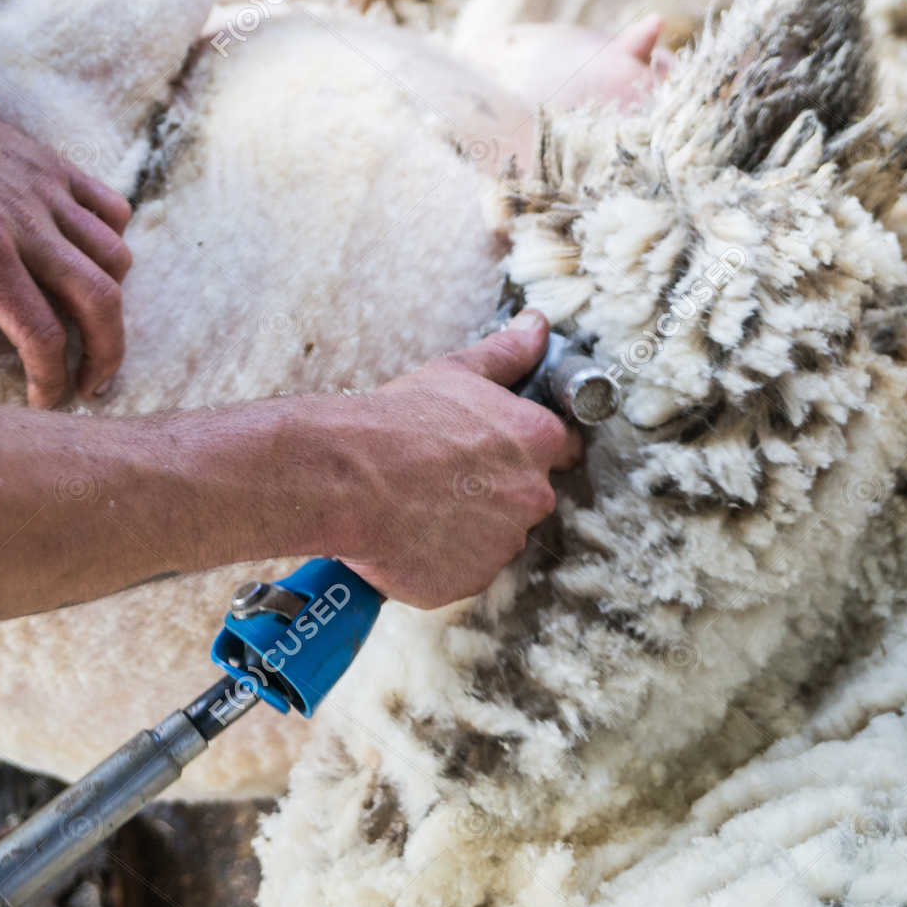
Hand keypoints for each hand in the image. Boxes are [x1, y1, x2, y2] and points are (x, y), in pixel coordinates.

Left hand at [0, 93, 132, 406]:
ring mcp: (50, 193)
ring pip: (115, 259)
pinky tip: (86, 265)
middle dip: (107, 355)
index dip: (50, 380)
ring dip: (111, 303)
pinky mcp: (60, 169)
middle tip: (92, 384)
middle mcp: (28, 224)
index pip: (41, 334)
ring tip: (89, 328)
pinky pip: (112, 212)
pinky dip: (111, 245)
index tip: (42, 400)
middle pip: (101, 302)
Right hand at [334, 310, 583, 607]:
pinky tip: (409, 533)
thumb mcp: (456, 372)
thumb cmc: (398, 421)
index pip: (561, 449)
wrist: (346, 477)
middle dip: (494, 490)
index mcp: (537, 442)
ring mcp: (502, 545)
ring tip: (419, 504)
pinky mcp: (468, 580)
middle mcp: (532, 497)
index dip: (524, 448)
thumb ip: (507, 354)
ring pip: (492, 537)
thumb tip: (536, 326)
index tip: (495, 449)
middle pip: (525, 497)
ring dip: (467, 526)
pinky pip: (460, 570)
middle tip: (442, 475)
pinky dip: (439, 558)